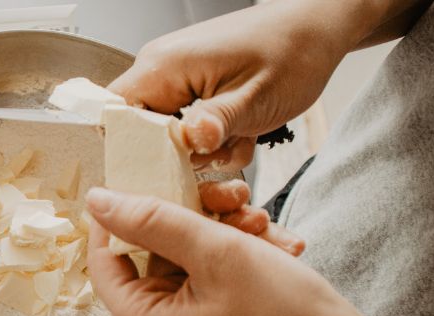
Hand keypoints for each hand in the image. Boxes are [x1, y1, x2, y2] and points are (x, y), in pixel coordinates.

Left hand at [86, 187, 365, 315]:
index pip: (103, 258)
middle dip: (189, 217)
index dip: (119, 213)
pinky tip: (275, 241)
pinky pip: (212, 274)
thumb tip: (99, 201)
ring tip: (260, 220)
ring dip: (222, 230)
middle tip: (228, 197)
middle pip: (149, 253)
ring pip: (187, 257)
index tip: (144, 177)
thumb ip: (153, 221)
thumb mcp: (215, 252)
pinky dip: (238, 252)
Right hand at [108, 0, 397, 170]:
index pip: (115, 114)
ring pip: (165, 133)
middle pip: (139, 130)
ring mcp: (176, 76)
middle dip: (175, 155)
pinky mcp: (192, 85)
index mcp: (165, 65)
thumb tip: (186, 142)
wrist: (318, 27)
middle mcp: (161, 67)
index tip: (163, 170)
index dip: (130, 150)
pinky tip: (240, 133)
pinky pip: (185, 125)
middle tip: (217, 154)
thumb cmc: (293, 50)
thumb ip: (216, 122)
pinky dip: (212, 139)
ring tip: (238, 140)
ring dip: (200, 150)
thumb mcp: (256, 97)